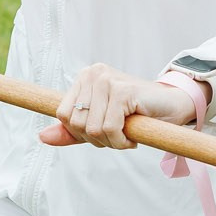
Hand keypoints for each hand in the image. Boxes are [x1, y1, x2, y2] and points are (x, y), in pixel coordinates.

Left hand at [42, 64, 197, 149]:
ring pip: (92, 129)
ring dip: (111, 142)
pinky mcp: (123, 90)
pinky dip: (121, 141)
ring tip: (127, 134)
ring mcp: (108, 80)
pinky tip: (133, 136)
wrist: (174, 106)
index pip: (63, 115)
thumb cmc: (137, 114)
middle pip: (76, 123)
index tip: (102, 133)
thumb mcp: (99, 123)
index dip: (80, 133)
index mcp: (84, 78)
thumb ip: (72, 131)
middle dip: (97, 139)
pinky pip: (109, 128)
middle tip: (118, 135)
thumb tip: (42, 137)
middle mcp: (93, 73)